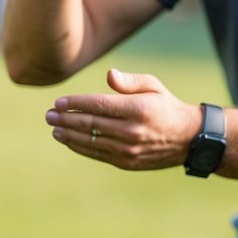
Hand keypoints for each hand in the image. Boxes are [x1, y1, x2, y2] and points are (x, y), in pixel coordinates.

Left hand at [45, 68, 200, 170]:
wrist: (188, 139)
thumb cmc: (166, 106)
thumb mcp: (153, 86)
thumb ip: (129, 81)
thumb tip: (109, 74)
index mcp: (138, 109)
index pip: (98, 105)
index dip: (76, 104)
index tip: (58, 103)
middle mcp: (132, 131)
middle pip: (91, 125)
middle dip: (66, 119)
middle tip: (49, 115)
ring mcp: (129, 150)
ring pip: (91, 142)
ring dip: (69, 135)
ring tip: (54, 128)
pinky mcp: (127, 162)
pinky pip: (98, 154)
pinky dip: (80, 147)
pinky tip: (68, 140)